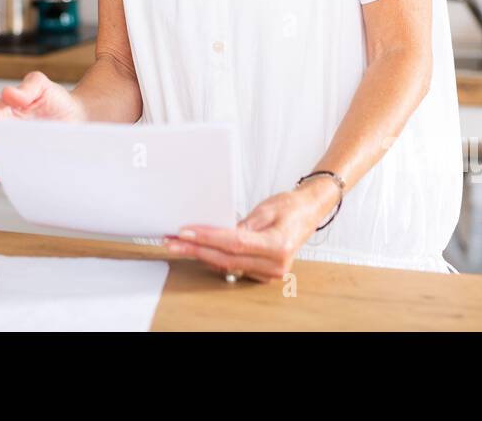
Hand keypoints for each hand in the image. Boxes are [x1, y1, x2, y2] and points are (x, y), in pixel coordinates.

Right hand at [0, 70, 86, 183]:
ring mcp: (9, 149)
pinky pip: (5, 172)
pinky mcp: (21, 163)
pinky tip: (1, 174)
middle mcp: (0, 132)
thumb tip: (7, 93)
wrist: (79, 118)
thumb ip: (26, 88)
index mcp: (0, 112)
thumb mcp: (42, 86)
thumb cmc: (57, 100)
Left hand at [163, 179, 339, 282]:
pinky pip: (234, 267)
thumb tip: (216, 233)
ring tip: (179, 244)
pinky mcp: (263, 273)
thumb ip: (243, 225)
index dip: (208, 237)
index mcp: (278, 246)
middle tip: (173, 242)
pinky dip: (215, 257)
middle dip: (196, 249)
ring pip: (227, 265)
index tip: (186, 232)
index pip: (235, 243)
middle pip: (226, 258)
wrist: (308, 213)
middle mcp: (275, 264)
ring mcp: (270, 272)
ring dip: (201, 254)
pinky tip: (198, 250)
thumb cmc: (290, 207)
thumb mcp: (265, 209)